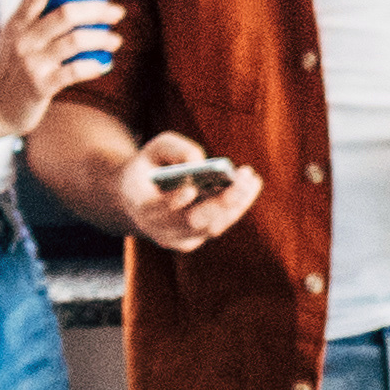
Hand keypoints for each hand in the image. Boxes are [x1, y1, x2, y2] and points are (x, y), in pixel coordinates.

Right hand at [0, 0, 104, 135]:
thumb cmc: (12, 71)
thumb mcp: (16, 40)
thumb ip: (37, 23)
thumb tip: (75, 6)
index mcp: (17, 23)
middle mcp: (24, 39)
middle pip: (66, 14)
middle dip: (97, 10)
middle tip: (117, 12)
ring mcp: (32, 63)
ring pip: (74, 41)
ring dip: (101, 38)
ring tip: (115, 40)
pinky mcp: (41, 86)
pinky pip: (74, 72)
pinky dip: (94, 67)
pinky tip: (104, 65)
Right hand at [109, 140, 260, 250]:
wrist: (137, 198)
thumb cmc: (150, 167)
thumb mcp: (156, 148)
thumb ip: (176, 150)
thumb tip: (202, 162)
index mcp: (140, 205)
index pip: (158, 210)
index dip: (174, 202)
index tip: (190, 189)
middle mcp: (158, 229)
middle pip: (193, 221)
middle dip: (221, 201)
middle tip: (244, 178)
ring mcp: (176, 239)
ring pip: (211, 226)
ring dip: (236, 203)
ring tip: (251, 179)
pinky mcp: (193, 240)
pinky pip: (218, 225)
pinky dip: (236, 206)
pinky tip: (250, 185)